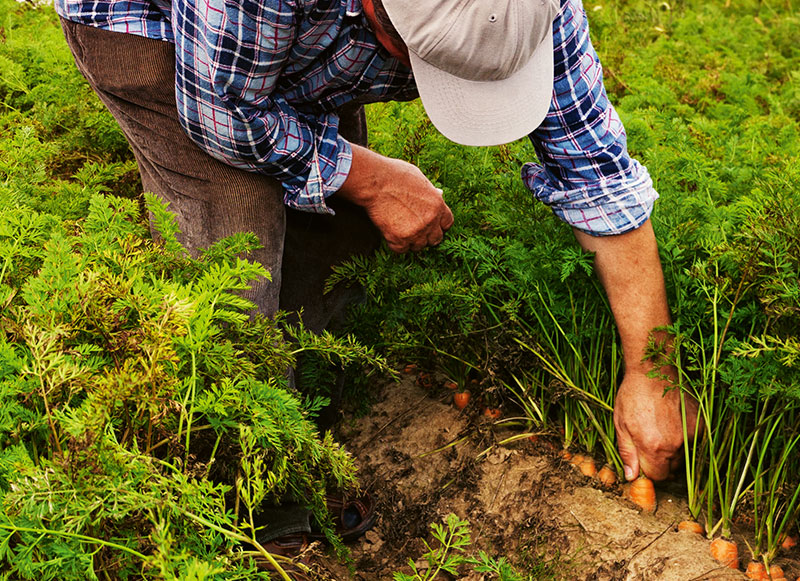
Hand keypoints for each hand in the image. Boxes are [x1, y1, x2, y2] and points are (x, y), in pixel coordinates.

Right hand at [336, 145, 453, 252]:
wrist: (375, 182)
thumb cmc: (394, 175)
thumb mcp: (420, 179)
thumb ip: (430, 191)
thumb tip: (438, 194)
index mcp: (438, 205)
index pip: (447, 223)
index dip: (439, 225)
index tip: (431, 225)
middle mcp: (430, 221)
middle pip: (435, 239)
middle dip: (427, 236)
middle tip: (415, 230)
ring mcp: (416, 232)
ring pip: (418, 247)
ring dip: (411, 241)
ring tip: (400, 230)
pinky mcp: (399, 239)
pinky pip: (401, 250)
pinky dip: (395, 244)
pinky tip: (390, 234)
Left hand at [614, 369, 700, 480]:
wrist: (653, 372)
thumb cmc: (633, 396)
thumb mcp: (621, 425)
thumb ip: (627, 454)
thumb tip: (631, 476)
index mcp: (653, 448)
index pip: (657, 476)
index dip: (649, 470)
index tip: (643, 460)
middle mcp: (674, 446)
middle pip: (671, 469)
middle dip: (660, 461)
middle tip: (650, 441)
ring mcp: (690, 436)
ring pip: (682, 456)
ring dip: (673, 450)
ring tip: (661, 429)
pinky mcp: (699, 426)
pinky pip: (693, 442)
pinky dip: (684, 438)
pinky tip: (673, 422)